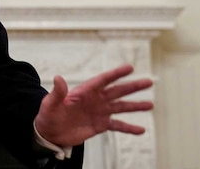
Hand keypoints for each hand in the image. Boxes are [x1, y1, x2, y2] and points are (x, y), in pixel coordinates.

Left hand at [34, 64, 152, 147]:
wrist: (50, 132)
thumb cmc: (49, 115)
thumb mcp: (50, 104)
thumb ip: (57, 92)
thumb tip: (58, 78)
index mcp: (84, 91)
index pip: (103, 80)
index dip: (116, 74)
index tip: (130, 67)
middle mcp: (95, 100)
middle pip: (117, 91)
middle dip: (132, 87)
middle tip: (149, 82)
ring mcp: (99, 112)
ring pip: (121, 107)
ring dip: (135, 106)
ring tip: (150, 104)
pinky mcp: (100, 125)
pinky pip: (118, 126)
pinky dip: (129, 128)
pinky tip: (141, 130)